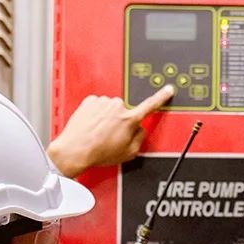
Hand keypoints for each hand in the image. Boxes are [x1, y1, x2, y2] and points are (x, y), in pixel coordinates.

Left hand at [48, 85, 174, 177]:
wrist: (75, 150)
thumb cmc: (97, 152)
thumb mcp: (128, 153)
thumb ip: (140, 138)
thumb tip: (140, 130)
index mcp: (129, 119)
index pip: (151, 105)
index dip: (161, 97)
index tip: (168, 90)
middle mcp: (117, 107)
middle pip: (125, 111)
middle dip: (121, 120)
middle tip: (111, 135)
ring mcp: (102, 103)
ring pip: (110, 108)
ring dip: (106, 118)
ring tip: (98, 132)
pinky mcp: (90, 101)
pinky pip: (97, 106)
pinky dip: (95, 115)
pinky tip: (91, 126)